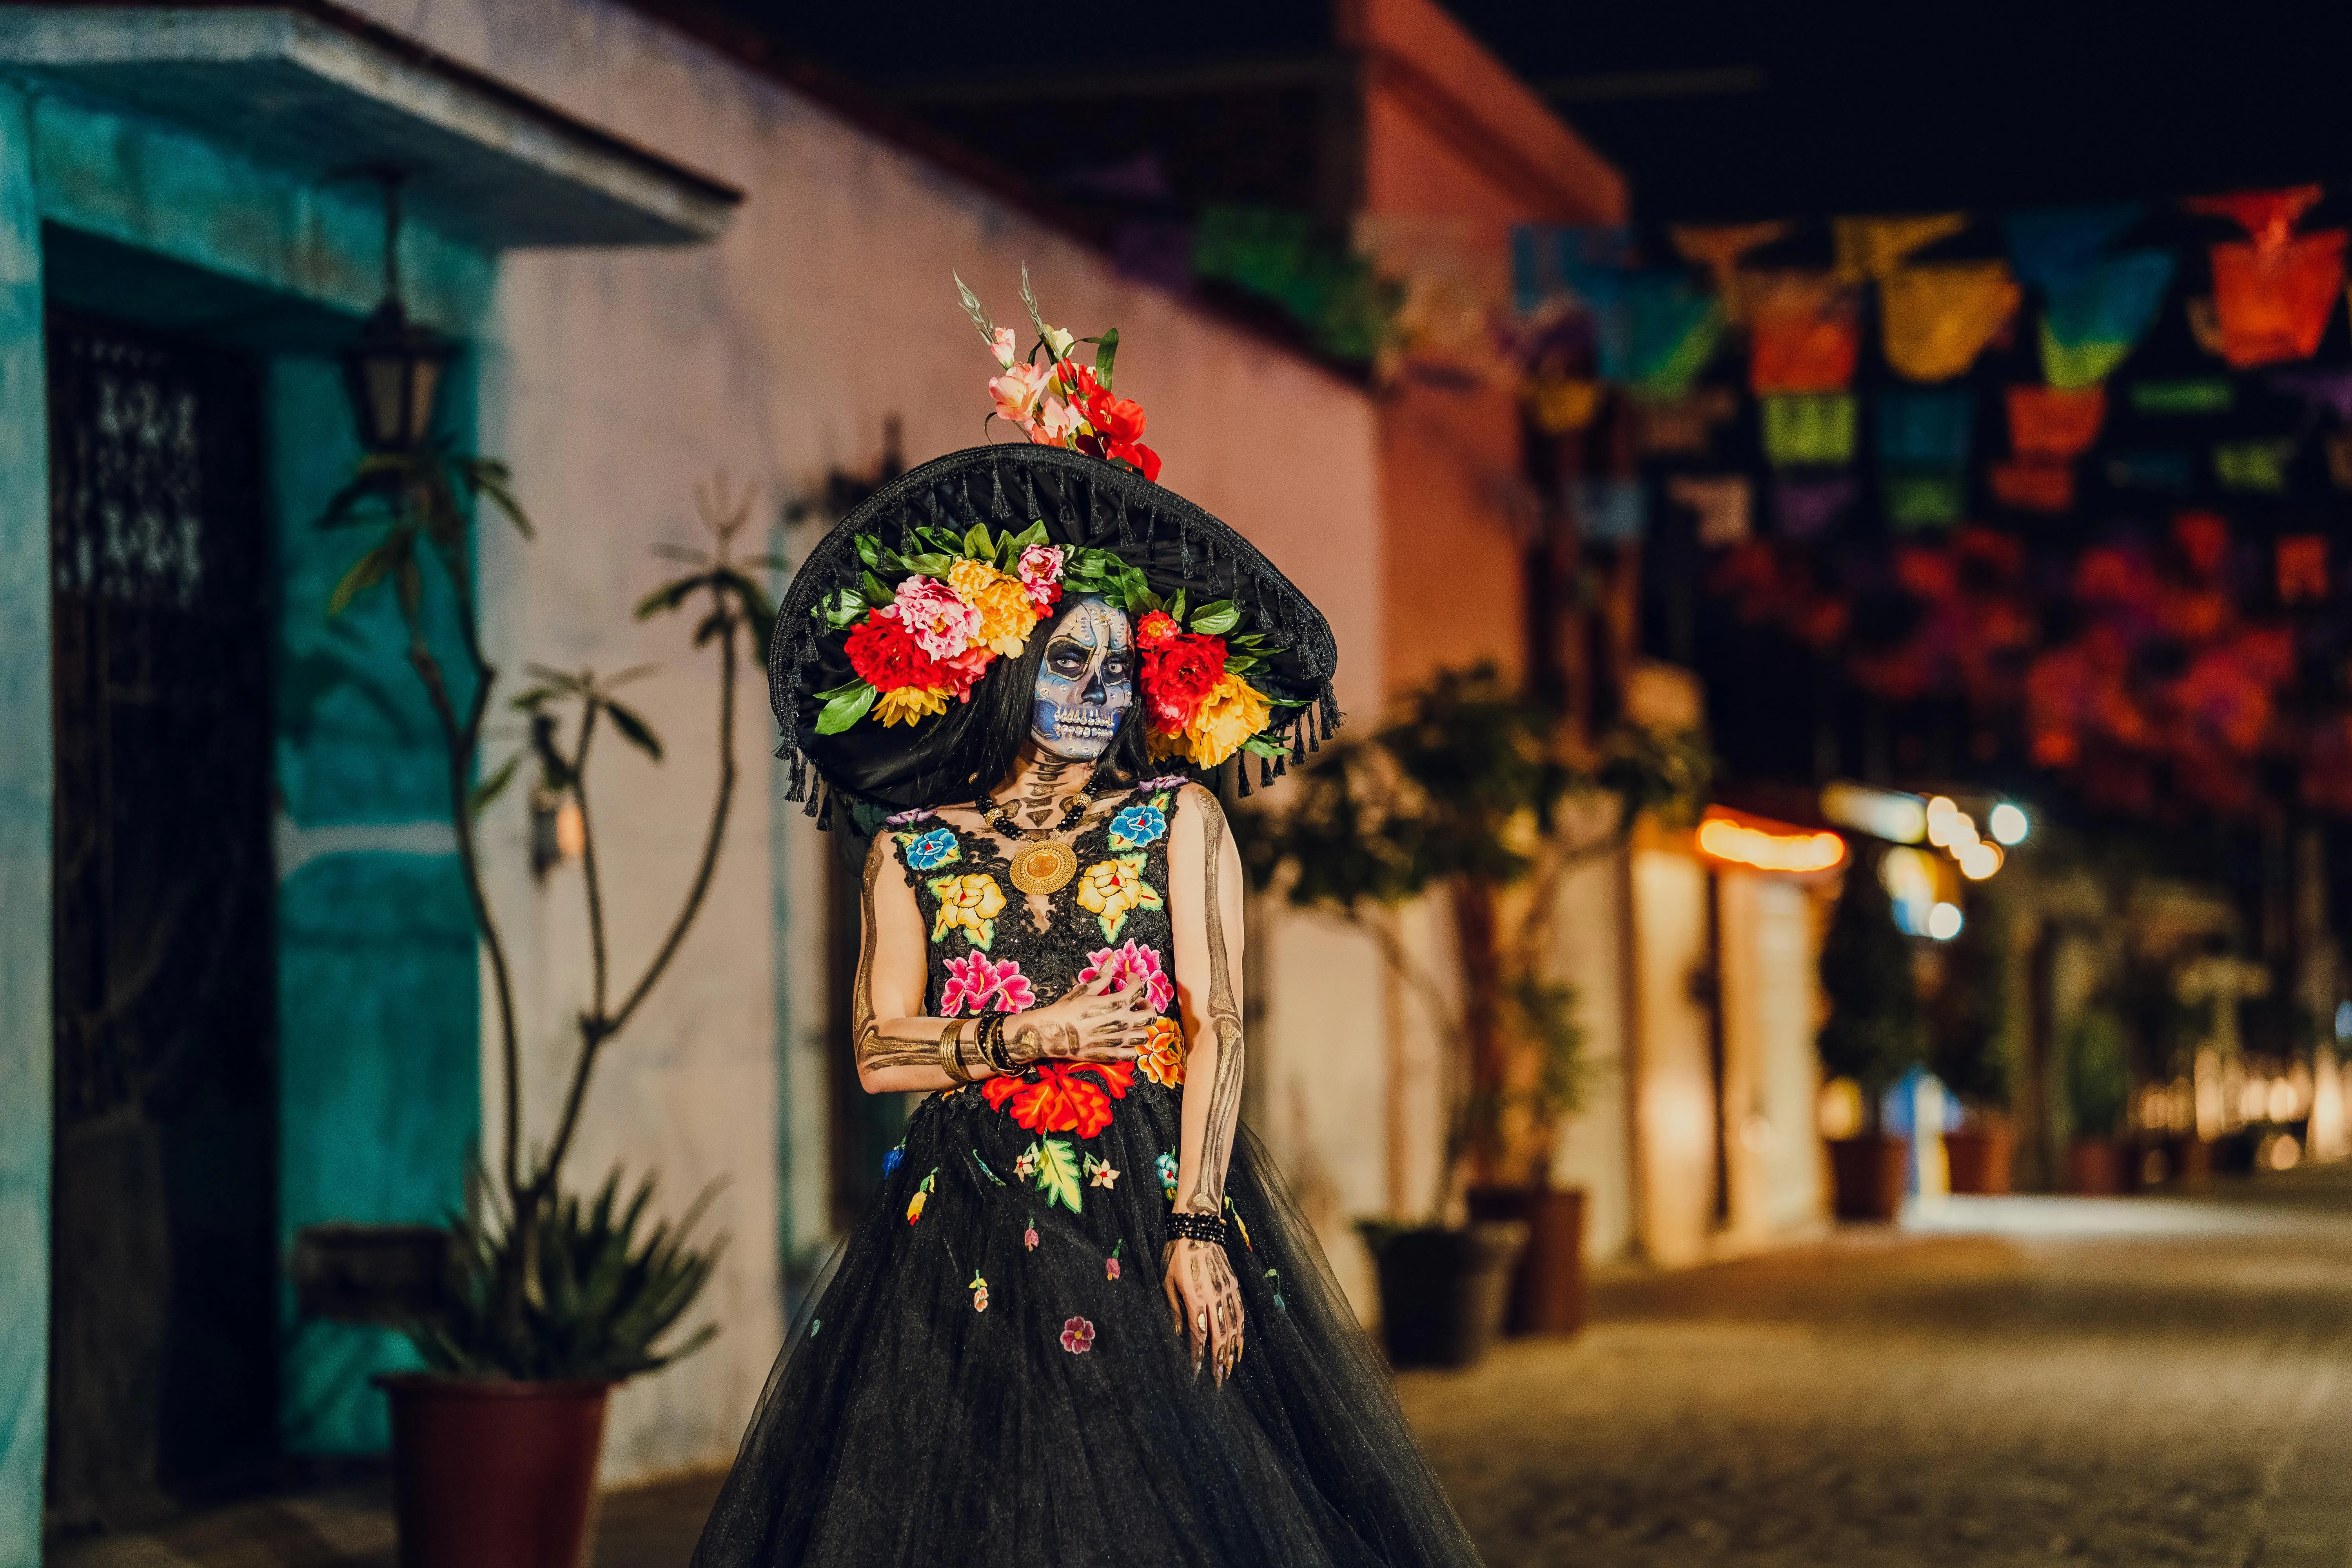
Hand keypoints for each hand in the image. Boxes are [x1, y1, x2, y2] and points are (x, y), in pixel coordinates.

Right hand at [1005, 966, 1154, 1066]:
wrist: (1052, 1033)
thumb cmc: (1067, 1009)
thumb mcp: (1084, 989)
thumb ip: (1102, 975)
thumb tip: (1111, 956)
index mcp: (1117, 1003)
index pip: (1138, 988)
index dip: (1135, 979)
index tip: (1127, 978)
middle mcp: (1123, 1022)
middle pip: (1150, 1015)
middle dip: (1146, 1005)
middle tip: (1136, 1002)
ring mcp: (1119, 1040)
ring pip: (1144, 1035)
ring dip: (1141, 1026)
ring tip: (1132, 1021)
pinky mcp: (1111, 1055)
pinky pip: (1132, 1054)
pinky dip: (1132, 1047)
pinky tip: (1125, 1040)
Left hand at [1162, 1232, 1243, 1384]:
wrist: (1198, 1228)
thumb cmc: (1176, 1255)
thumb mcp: (1167, 1282)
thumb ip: (1174, 1309)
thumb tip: (1176, 1335)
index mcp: (1195, 1297)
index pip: (1198, 1334)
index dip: (1198, 1356)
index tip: (1196, 1374)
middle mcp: (1214, 1296)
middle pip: (1219, 1335)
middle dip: (1218, 1361)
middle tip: (1218, 1381)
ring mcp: (1227, 1290)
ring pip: (1233, 1327)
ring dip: (1231, 1351)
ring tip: (1229, 1370)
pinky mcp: (1233, 1285)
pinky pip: (1240, 1313)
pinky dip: (1240, 1332)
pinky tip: (1238, 1346)